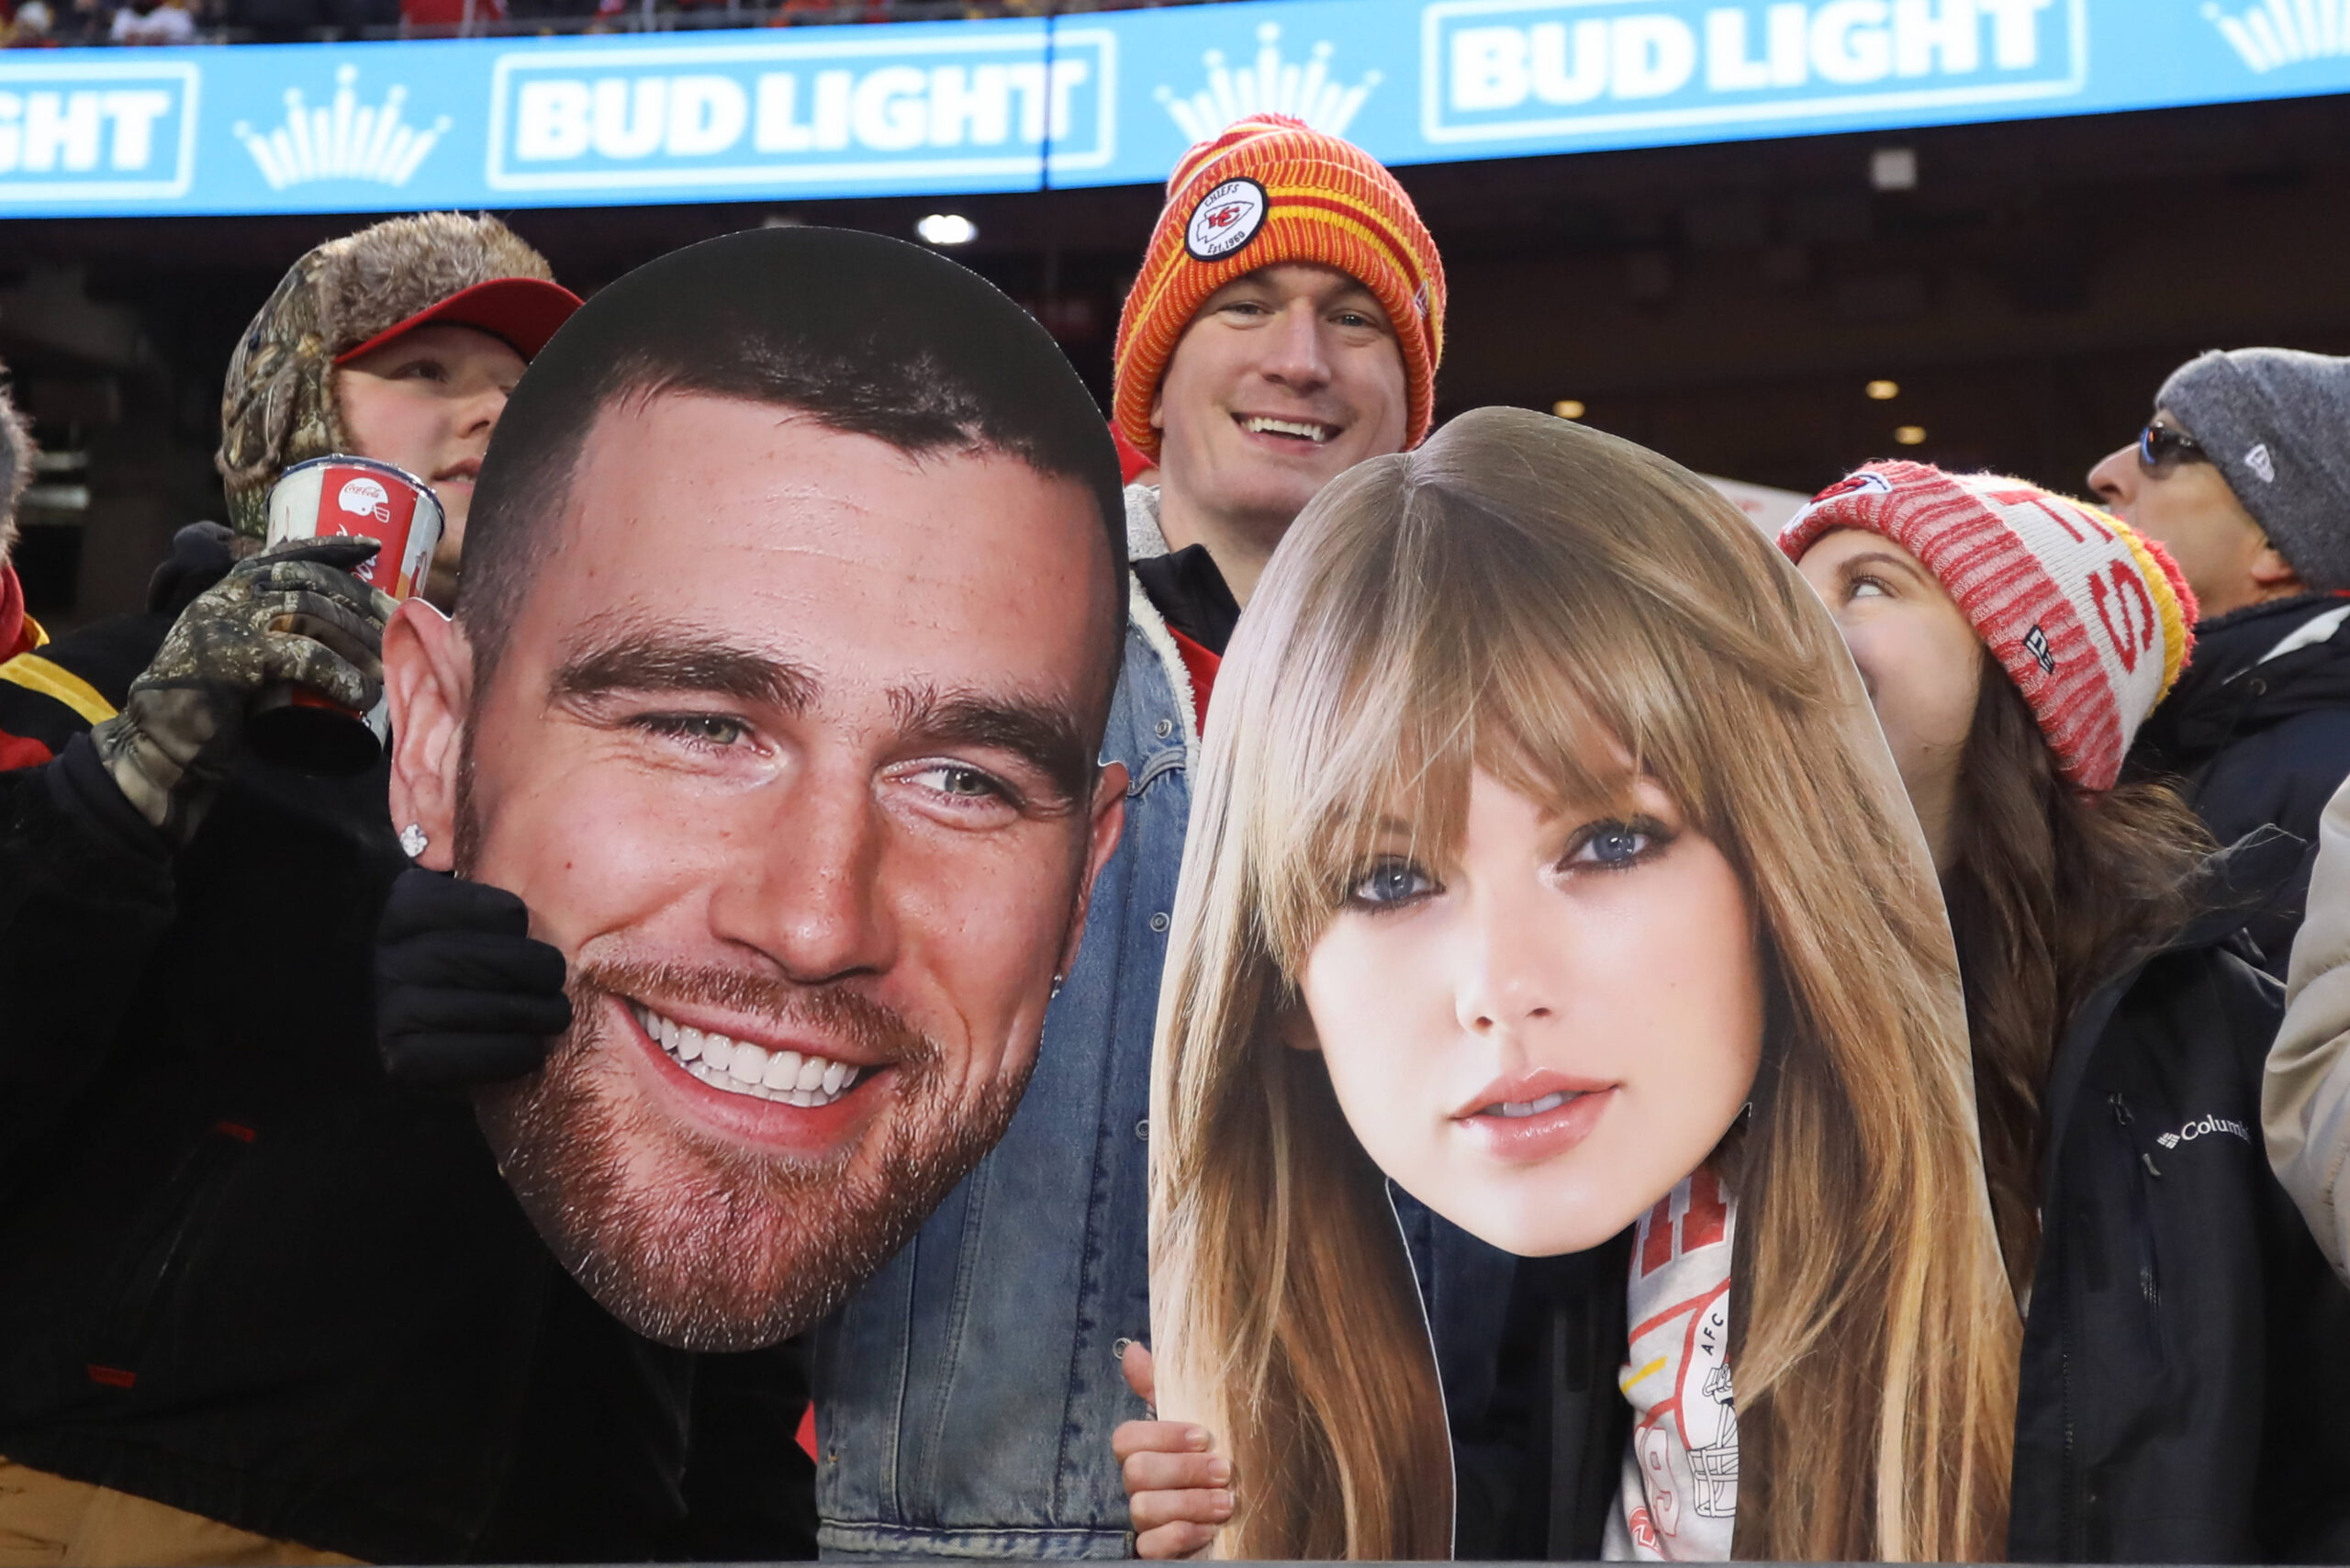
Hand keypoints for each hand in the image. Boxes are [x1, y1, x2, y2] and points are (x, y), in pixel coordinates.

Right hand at [92, 536, 394, 844]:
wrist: (161, 749)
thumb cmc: (211, 711)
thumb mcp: (239, 657)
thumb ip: (268, 635)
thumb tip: (337, 632)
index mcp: (228, 592)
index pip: (285, 554)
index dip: (333, 547)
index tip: (374, 548)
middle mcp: (226, 598)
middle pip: (310, 582)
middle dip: (360, 600)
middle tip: (396, 624)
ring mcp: (227, 623)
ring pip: (312, 614)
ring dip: (359, 642)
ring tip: (386, 672)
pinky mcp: (234, 658)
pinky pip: (304, 657)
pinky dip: (341, 676)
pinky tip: (362, 696)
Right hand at [376, 867, 571, 1087]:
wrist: (438, 1027)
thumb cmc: (481, 957)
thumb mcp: (484, 907)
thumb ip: (500, 873)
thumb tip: (533, 840)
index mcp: (405, 908)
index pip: (460, 904)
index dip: (502, 915)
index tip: (524, 924)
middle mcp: (386, 958)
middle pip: (469, 958)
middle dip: (528, 968)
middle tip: (557, 977)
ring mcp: (388, 1011)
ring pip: (472, 1008)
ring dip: (528, 1012)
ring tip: (556, 1014)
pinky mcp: (400, 1060)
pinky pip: (463, 1057)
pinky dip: (508, 1053)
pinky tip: (531, 1048)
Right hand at [1114, 1342, 1231, 1559]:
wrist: (1260, 1517)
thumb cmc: (1222, 1462)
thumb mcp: (1204, 1419)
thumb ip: (1167, 1388)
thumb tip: (1134, 1350)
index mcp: (1147, 1453)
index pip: (1126, 1439)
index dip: (1161, 1435)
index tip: (1203, 1435)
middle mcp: (1140, 1488)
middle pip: (1135, 1473)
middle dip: (1183, 1470)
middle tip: (1224, 1470)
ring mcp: (1145, 1523)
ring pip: (1142, 1509)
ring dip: (1189, 1503)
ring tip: (1227, 1502)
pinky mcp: (1156, 1554)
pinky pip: (1149, 1549)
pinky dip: (1181, 1536)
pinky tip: (1210, 1530)